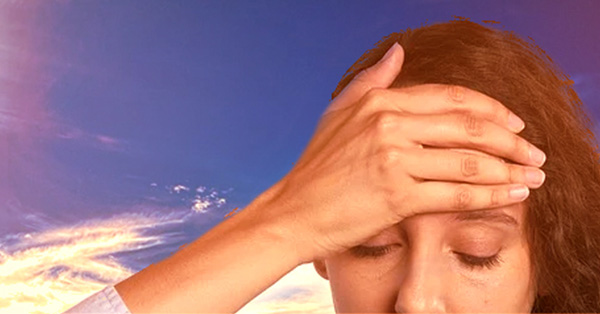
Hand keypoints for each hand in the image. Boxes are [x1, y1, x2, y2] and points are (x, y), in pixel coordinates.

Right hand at [260, 43, 546, 263]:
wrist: (295, 211)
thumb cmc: (317, 167)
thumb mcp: (339, 113)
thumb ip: (372, 80)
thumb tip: (399, 51)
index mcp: (379, 101)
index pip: (451, 97)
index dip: (491, 109)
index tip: (514, 125)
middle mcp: (389, 124)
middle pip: (469, 126)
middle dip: (511, 141)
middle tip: (534, 153)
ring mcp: (393, 159)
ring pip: (469, 160)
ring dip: (510, 169)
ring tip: (532, 176)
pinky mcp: (397, 196)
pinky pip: (457, 194)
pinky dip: (491, 195)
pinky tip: (513, 196)